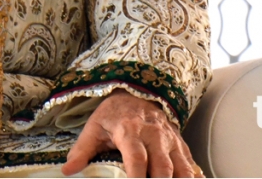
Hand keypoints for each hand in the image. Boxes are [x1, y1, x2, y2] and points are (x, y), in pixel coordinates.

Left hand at [62, 89, 200, 177]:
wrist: (137, 92)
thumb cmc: (113, 115)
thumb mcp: (94, 127)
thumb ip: (82, 150)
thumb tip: (68, 171)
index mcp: (130, 131)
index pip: (136, 158)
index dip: (137, 177)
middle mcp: (154, 136)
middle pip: (163, 168)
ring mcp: (170, 141)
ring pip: (181, 168)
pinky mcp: (181, 145)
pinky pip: (191, 165)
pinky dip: (193, 178)